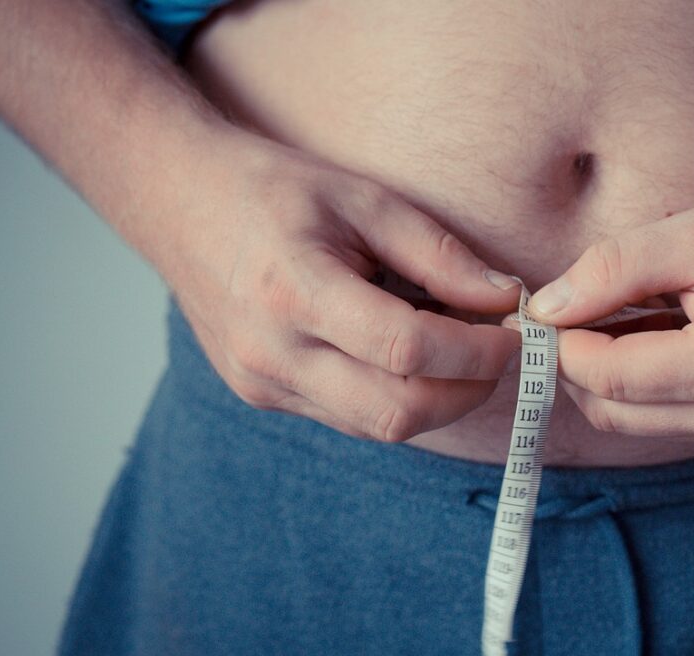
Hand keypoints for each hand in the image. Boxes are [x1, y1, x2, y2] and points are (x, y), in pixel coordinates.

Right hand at [146, 130, 521, 440]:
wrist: (178, 202)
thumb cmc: (274, 190)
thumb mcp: (364, 198)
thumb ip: (438, 254)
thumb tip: (506, 299)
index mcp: (293, 291)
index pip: (407, 351)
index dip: (477, 351)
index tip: (516, 331)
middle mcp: (271, 353)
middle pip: (398, 412)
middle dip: (468, 390)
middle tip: (500, 352)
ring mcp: (263, 385)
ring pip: (378, 428)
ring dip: (438, 400)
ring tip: (460, 350)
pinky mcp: (264, 397)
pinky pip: (351, 419)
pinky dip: (398, 397)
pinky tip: (412, 359)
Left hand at [527, 175, 693, 452]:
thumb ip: (615, 270)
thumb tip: (545, 308)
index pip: (607, 377)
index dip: (560, 341)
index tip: (543, 302)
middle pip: (612, 410)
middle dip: (579, 359)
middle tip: (576, 300)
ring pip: (634, 418)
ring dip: (611, 369)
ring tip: (632, 306)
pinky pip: (668, 415)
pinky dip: (645, 378)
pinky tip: (662, 327)